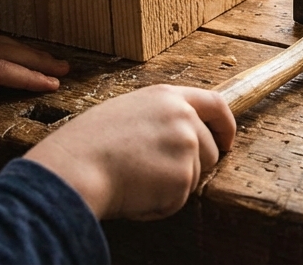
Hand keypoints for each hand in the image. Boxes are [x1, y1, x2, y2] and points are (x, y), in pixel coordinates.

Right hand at [25, 85, 235, 220]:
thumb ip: (159, 117)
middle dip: (191, 167)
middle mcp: (184, 118)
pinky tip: (133, 193)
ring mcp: (186, 147)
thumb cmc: (88, 143)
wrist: (76, 167)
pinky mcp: (182, 178)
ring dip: (171, 187)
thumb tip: (178, 135)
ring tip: (135, 180)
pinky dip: (158, 205)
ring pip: (195, 177)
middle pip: (209, 150)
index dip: (225, 125)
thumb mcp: (127, 111)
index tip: (226, 140)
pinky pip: (177, 200)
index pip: (215, 104)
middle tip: (155, 175)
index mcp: (168, 97)